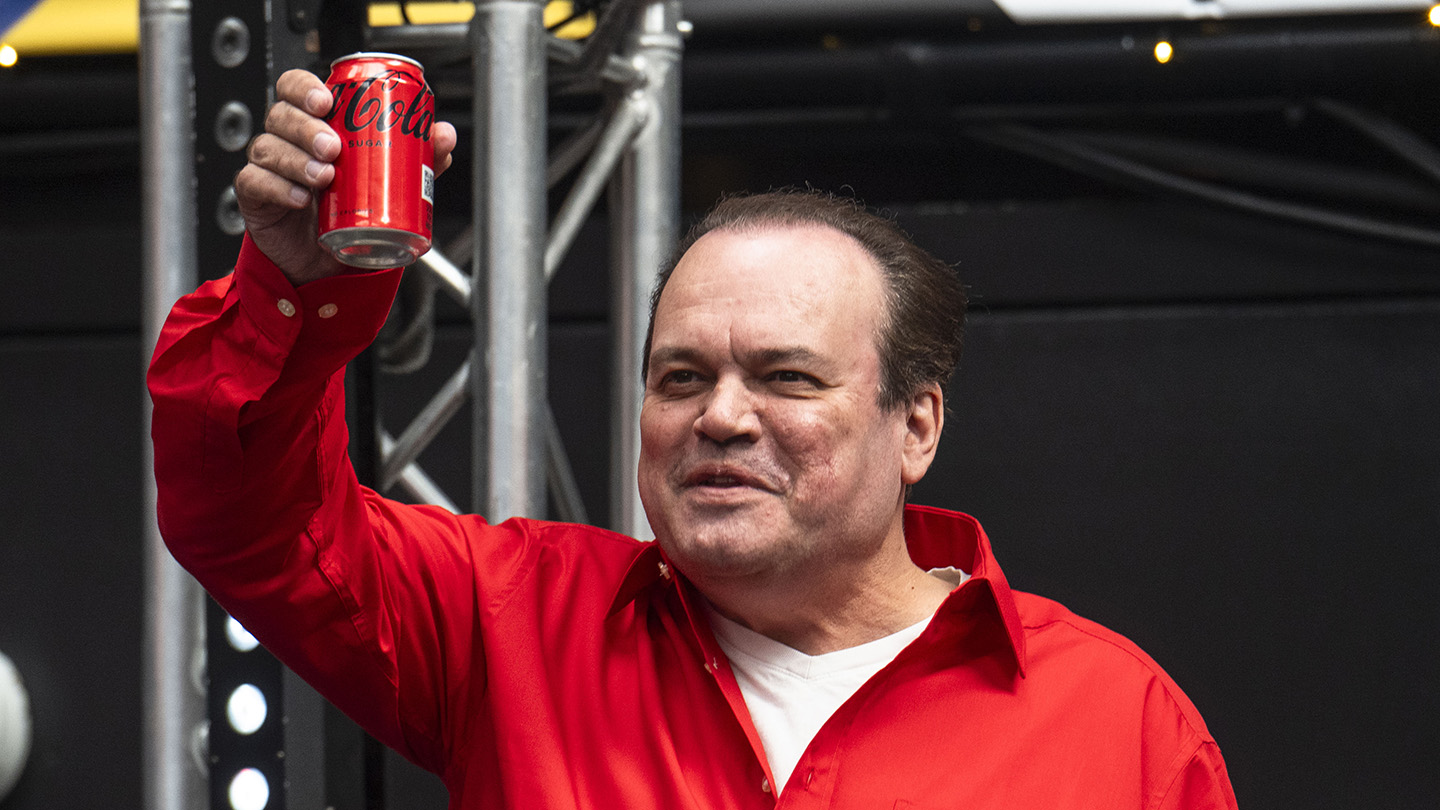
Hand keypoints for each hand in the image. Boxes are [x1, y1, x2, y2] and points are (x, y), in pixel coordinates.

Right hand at [235, 69, 457, 285]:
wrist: (329, 261)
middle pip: (281, 114)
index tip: (326, 100)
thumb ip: (416, 158)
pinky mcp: (256, 197)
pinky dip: (276, 186)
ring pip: (267, 146)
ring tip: (324, 176)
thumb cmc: (351, 209)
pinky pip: (254, 182)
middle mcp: (288, 140)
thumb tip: (444, 136)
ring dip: (295, 158)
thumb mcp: (389, 182)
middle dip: (306, 127)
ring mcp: (269, 167)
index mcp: (315, 124)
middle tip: (333, 147)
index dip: (305, 87)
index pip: (296, 88)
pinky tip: (298, 197)